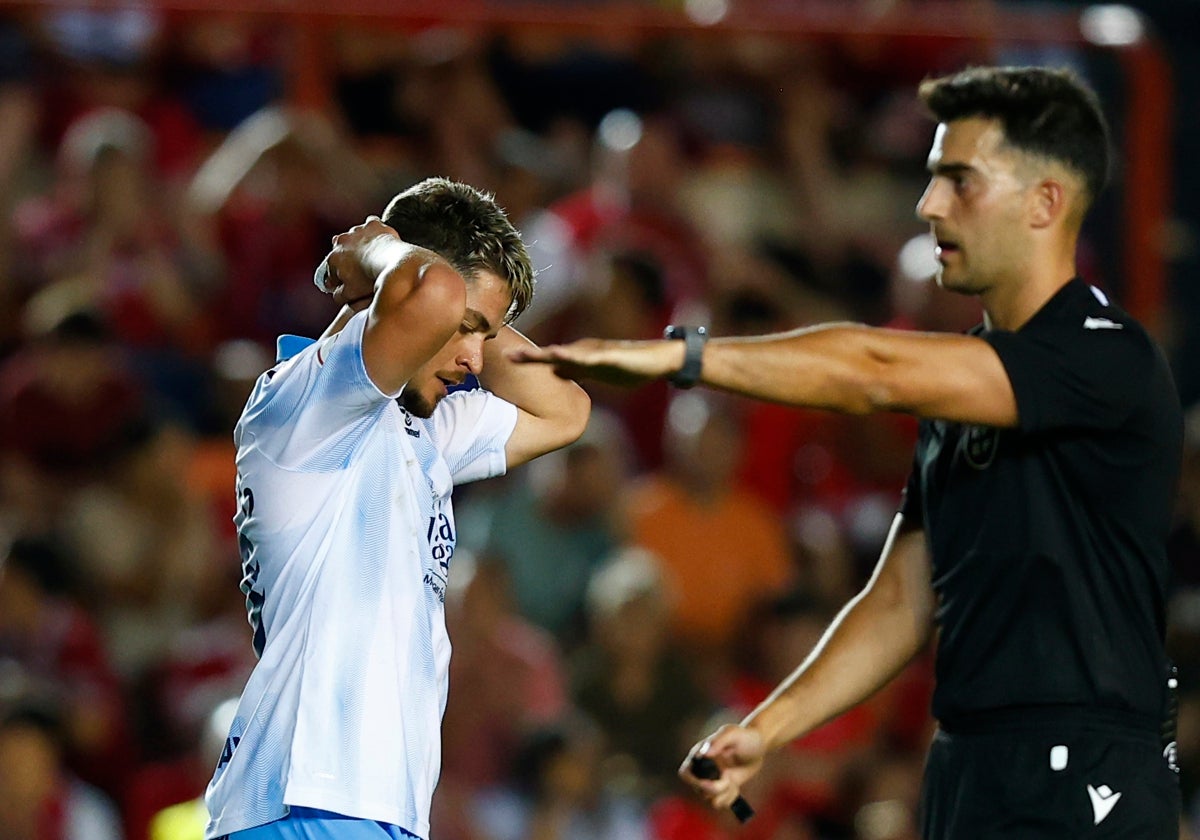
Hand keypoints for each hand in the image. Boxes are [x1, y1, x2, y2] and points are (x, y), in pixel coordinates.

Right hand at [317, 216, 398, 307]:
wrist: (393, 265)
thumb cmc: (371, 281)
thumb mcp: (350, 295)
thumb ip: (339, 295)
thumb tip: (336, 293)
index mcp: (333, 259)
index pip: (331, 270)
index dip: (339, 278)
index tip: (348, 284)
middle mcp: (341, 242)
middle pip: (340, 250)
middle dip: (346, 259)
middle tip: (359, 269)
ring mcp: (357, 231)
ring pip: (354, 235)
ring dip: (358, 243)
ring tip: (370, 255)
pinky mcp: (373, 225)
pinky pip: (371, 223)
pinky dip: (374, 230)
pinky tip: (379, 237)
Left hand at [508, 338, 684, 386]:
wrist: (657, 360)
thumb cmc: (628, 366)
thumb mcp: (596, 373)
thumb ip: (577, 372)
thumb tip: (557, 375)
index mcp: (580, 358)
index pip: (550, 361)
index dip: (530, 362)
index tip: (507, 361)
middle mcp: (585, 352)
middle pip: (554, 355)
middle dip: (532, 357)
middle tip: (508, 356)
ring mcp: (598, 354)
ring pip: (569, 354)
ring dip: (549, 355)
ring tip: (531, 355)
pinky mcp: (612, 357)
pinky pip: (592, 358)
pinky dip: (576, 358)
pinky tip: (564, 357)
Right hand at [678, 724, 766, 812]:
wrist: (758, 746)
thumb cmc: (744, 736)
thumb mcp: (732, 734)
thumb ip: (718, 741)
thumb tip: (703, 754)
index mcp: (699, 754)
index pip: (686, 773)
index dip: (693, 782)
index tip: (707, 782)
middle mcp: (702, 769)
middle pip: (700, 790)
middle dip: (716, 788)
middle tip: (729, 778)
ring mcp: (712, 780)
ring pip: (710, 799)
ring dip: (724, 793)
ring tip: (733, 780)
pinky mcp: (723, 789)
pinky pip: (721, 803)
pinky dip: (730, 798)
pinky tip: (736, 786)